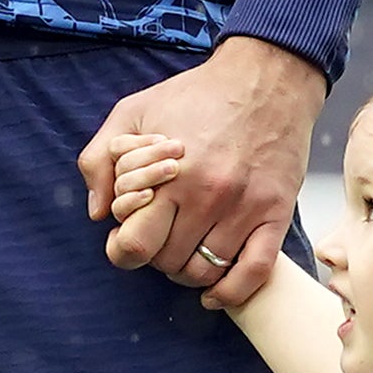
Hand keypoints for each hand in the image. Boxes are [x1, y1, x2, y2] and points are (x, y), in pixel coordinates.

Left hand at [85, 38, 326, 300]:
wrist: (265, 79)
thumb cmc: (195, 95)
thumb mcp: (132, 112)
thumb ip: (100, 158)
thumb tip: (96, 213)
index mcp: (168, 176)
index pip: (135, 245)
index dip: (122, 251)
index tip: (124, 240)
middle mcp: (207, 197)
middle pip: (168, 263)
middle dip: (155, 257)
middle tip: (159, 236)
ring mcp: (244, 208)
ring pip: (206, 272)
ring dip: (188, 272)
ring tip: (183, 251)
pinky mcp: (275, 213)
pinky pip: (254, 273)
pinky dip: (230, 293)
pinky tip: (213, 293)